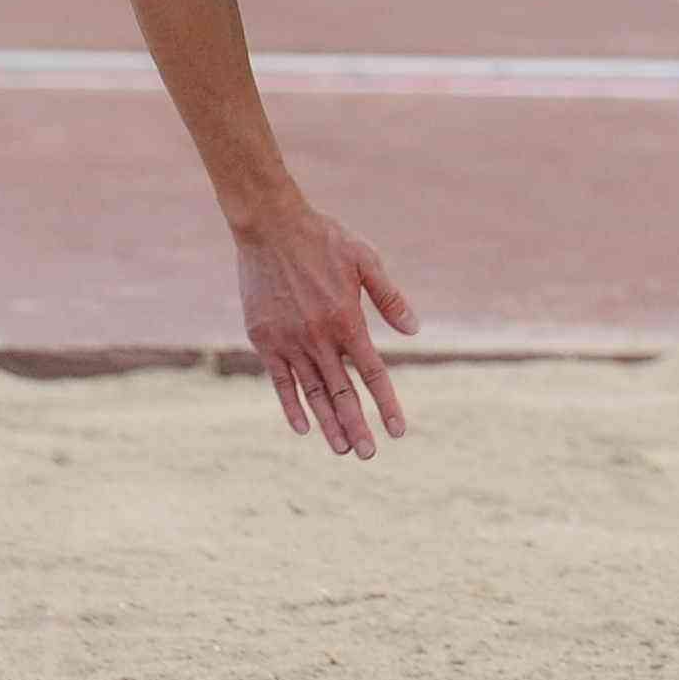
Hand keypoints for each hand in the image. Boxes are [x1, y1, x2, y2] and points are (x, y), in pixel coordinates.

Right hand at [233, 203, 417, 459]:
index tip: (398, 431)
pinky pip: (280, 381)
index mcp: (347, 320)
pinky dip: (291, 405)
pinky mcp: (264, 339)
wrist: (270, 225)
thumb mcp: (366, 260)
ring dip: (328, 424)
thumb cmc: (323, 239)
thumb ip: (389, 298)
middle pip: (342, 392)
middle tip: (369, 454)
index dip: (387, 404)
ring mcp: (289, 341)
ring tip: (342, 450)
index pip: (373, 373)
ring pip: (312, 393)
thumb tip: (414, 331)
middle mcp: (319, 337)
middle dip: (357, 426)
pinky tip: (303, 427)